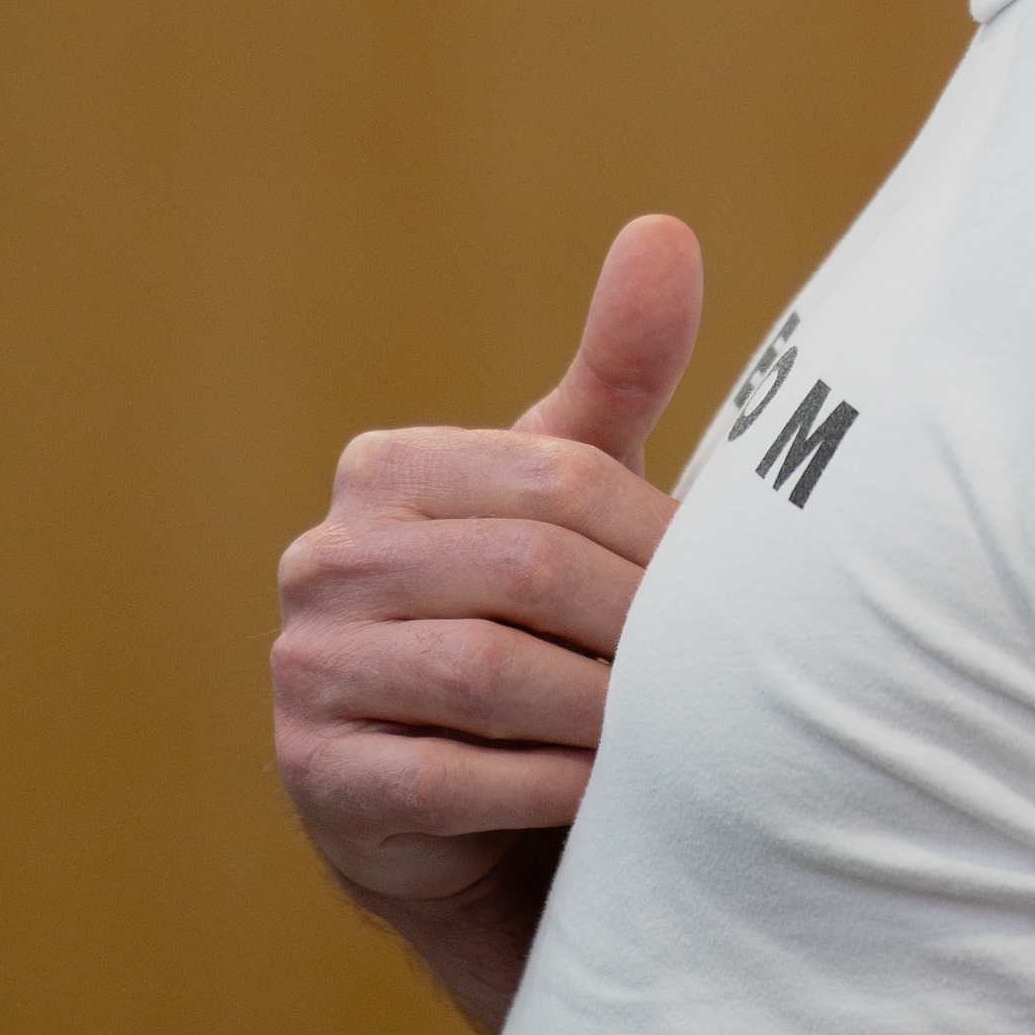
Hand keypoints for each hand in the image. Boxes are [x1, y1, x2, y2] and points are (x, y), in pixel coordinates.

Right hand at [273, 216, 701, 958]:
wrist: (471, 806)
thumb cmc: (539, 621)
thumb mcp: (575, 489)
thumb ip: (618, 365)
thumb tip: (662, 228)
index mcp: (384, 469)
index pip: (557, 481)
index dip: (658, 541)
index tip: (728, 590)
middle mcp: (324, 558)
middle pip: (527, 573)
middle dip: (636, 628)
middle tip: (717, 671)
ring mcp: (307, 669)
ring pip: (488, 674)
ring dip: (599, 710)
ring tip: (668, 730)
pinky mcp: (316, 778)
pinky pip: (448, 779)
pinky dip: (544, 786)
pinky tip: (603, 793)